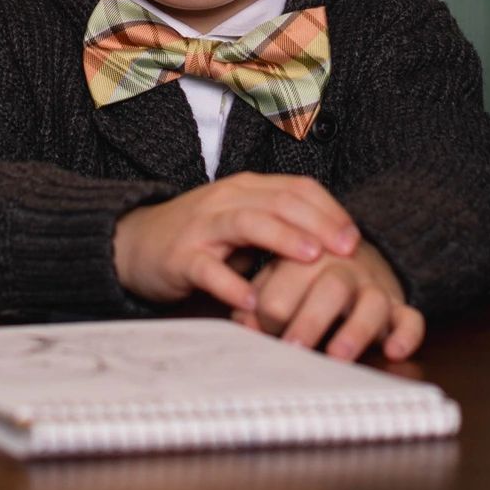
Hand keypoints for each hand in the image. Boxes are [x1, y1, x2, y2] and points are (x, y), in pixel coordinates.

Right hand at [112, 174, 360, 310]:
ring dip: (283, 238)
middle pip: (280, 201)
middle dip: (318, 223)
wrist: (135, 244)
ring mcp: (202, 227)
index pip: (297, 188)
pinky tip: (254, 302)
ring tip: (312, 258)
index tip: (354, 237)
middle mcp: (226, 200)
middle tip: (347, 249)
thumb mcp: (243, 225)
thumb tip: (334, 248)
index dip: (329, 209)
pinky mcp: (181, 257)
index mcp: (247, 189)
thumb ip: (280, 229)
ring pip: (248, 222)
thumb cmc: (201, 238)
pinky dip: (231, 285)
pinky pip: (208, 269)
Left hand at [238, 240, 423, 361]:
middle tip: (294, 348)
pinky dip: (407, 335)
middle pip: (331, 288)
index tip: (259, 332)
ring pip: (373, 303)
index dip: (269, 313)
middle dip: (310, 319)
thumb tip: (243, 322)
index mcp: (307, 256)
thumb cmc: (304, 274)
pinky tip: (393, 351)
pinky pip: (412, 319)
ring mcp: (374, 287)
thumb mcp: (276, 278)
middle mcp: (344, 268)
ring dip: (356, 330)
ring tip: (338, 356)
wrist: (353, 250)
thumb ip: (259, 299)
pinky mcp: (400, 306)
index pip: (285, 284)